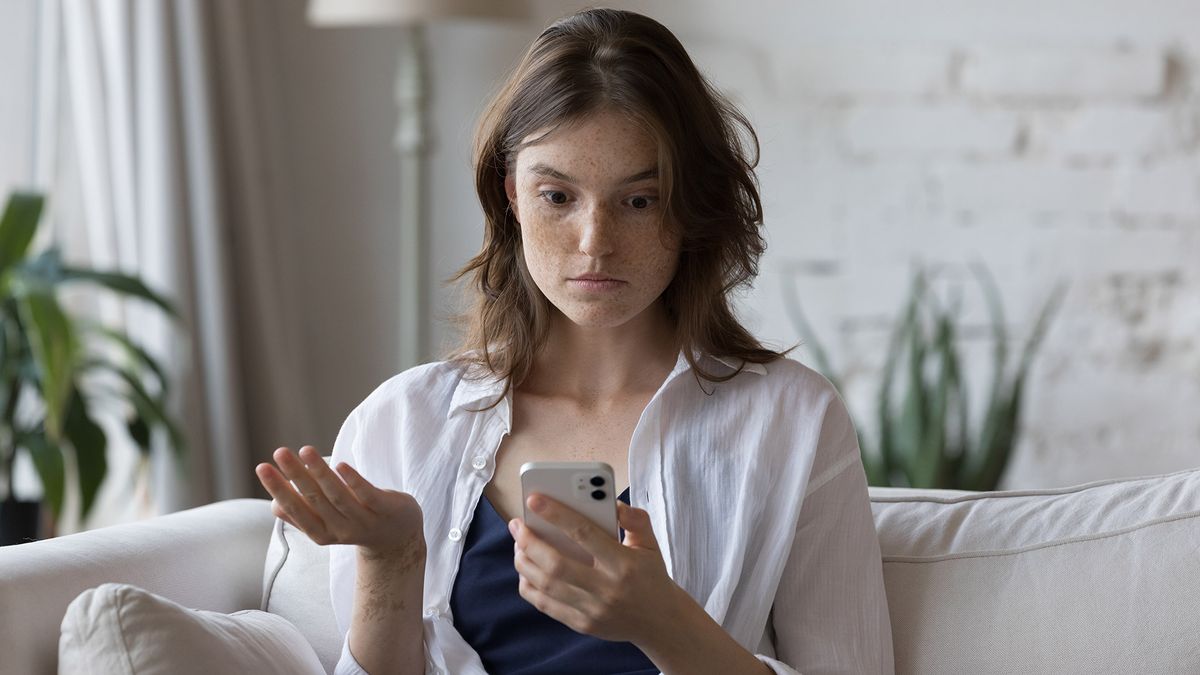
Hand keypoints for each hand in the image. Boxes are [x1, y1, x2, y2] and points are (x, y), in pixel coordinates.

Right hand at [255, 446, 424, 558]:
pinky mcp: (386, 509)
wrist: (398, 538)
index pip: (294, 510)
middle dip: (294, 475)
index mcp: (321, 533)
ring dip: (319, 472)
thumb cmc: (355, 522)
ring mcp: (364, 520)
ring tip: (304, 449)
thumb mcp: (327, 523)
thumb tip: (275, 504)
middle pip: (314, 500)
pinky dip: (354, 481)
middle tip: (279, 452)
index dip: (278, 489)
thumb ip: (304, 515)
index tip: (262, 467)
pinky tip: (341, 465)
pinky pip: (368, 495)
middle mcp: (340, 529)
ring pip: (338, 495)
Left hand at [509, 494, 683, 643]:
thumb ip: (635, 519)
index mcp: (623, 563)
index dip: (555, 514)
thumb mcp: (651, 543)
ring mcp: (593, 610)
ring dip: (524, 562)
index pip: (583, 533)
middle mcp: (606, 588)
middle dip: (529, 541)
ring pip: (546, 586)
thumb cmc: (651, 575)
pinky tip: (526, 570)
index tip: (533, 499)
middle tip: (517, 524)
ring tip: (518, 544)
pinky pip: (546, 605)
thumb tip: (612, 503)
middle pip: (556, 564)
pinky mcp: (583, 624)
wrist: (661, 622)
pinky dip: (529, 586)